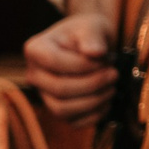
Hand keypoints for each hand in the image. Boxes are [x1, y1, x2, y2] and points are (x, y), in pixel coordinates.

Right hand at [25, 10, 118, 124]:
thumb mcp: (92, 26)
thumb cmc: (88, 33)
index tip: (108, 59)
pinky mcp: (58, 108)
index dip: (84, 65)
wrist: (91, 44)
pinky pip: (72, 122)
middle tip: (114, 74)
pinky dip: (93, 115)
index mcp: (35, 49)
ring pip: (62, 110)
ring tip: (112, 88)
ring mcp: (44, 94)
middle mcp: (34, 74)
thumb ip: (93, 37)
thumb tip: (96, 53)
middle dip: (92, 84)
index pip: (55, 63)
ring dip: (93, 102)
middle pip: (59, 89)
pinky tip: (107, 101)